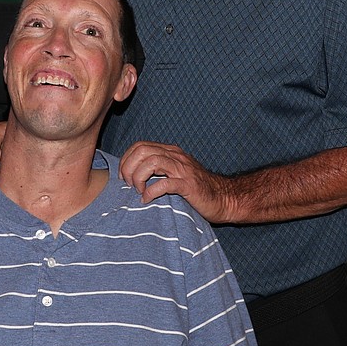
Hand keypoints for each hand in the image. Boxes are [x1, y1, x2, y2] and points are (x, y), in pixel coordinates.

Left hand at [118, 140, 234, 222]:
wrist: (224, 198)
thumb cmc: (196, 189)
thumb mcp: (174, 173)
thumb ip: (157, 170)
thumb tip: (132, 175)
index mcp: (170, 152)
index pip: (140, 146)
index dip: (126, 160)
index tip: (123, 176)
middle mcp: (175, 157)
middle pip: (142, 151)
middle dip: (129, 167)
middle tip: (128, 185)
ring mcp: (183, 170)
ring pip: (152, 162)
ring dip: (138, 177)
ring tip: (138, 190)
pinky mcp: (188, 185)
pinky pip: (165, 184)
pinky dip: (151, 192)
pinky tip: (147, 199)